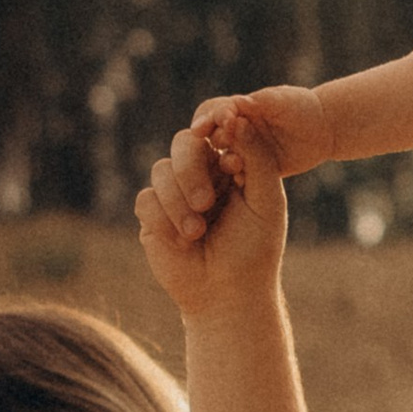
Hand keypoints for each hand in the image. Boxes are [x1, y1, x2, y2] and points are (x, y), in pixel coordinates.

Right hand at [137, 117, 290, 318]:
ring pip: (160, 170)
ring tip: (196, 232)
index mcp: (229, 165)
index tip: (230, 162)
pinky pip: (145, 199)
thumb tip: (238, 118)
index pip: (217, 134)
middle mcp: (200, 174)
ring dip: (178, 201)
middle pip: (183, 144)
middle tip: (205, 203)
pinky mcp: (152, 215)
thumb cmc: (254, 248)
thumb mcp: (266, 200)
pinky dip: (163, 219)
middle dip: (191, 170)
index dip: (218, 140)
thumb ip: (257, 157)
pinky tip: (182, 241)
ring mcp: (174, 193)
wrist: (228, 293)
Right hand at [188, 82, 335, 188]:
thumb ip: (264, 101)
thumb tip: (239, 102)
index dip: (208, 118)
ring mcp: (242, 151)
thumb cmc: (304, 108)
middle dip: (216, 139)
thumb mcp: (286, 101)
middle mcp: (235, 130)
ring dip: (227, 162)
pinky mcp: (252, 170)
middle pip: (212, 135)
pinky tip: (244, 184)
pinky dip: (240, 180)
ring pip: (224, 158)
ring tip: (236, 166)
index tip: (203, 128)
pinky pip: (241, 177)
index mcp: (238, 108)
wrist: (323, 131)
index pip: (214, 111)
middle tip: (223, 143)